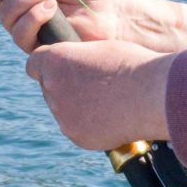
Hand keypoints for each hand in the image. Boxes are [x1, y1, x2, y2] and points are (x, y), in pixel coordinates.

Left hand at [24, 40, 172, 150]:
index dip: (48, 66)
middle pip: (49, 88)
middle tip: (94, 85)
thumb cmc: (133, 66)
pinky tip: (111, 117)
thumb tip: (75, 67)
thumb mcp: (101, 49)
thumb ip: (79, 59)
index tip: (62, 68)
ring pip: (63, 109)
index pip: (34, 64)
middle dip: (65, 87)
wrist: (153, 96)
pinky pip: (77, 128)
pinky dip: (89, 124)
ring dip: (77, 106)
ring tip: (108, 101)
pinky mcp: (76, 136)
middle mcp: (52, 88)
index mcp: (55, 61)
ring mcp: (63, 115)